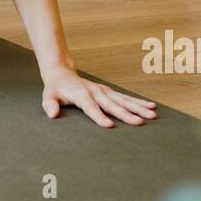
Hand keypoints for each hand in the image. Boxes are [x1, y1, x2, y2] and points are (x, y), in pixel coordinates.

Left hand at [41, 68, 157, 126]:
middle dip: (126, 114)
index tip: (109, 126)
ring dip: (138, 107)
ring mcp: (104, 91)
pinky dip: (138, 102)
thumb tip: (52, 114)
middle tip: (139, 123)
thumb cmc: (55, 89)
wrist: (62, 74)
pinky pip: (125, 97)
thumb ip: (49, 104)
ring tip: (152, 114)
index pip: (91, 107)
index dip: (99, 117)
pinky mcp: (109, 92)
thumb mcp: (48, 95)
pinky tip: (151, 106)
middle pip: (112, 104)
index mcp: (81, 95)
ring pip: (123, 100)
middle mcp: (96, 92)